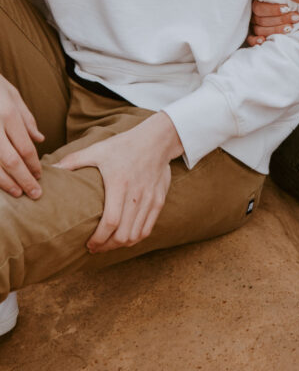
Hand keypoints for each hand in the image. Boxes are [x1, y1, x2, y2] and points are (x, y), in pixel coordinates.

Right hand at [0, 75, 43, 198]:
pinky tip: (0, 184)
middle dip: (24, 179)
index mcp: (8, 115)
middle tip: (36, 193)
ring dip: (6, 183)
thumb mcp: (13, 95)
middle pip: (11, 160)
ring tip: (18, 192)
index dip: (33, 165)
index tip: (40, 175)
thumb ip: (26, 119)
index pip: (25, 147)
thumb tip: (40, 139)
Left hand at [53, 111, 181, 252]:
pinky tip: (125, 237)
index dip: (98, 238)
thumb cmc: (124, 145)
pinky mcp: (158, 200)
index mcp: (120, 184)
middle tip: (95, 247)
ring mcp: (150, 199)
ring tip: (108, 244)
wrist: (157, 139)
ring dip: (120, 244)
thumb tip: (51, 168)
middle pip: (123, 234)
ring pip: (135, 235)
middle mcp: (137, 194)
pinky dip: (135, 238)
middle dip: (107, 246)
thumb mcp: (98, 150)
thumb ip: (74, 160)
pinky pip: (147, 229)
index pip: (110, 222)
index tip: (88, 244)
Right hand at [246, 0, 298, 45]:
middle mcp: (253, 16)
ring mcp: (252, 27)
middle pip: (262, 20)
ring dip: (275, 30)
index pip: (260, 8)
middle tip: (295, 18)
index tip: (287, 8)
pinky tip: (263, 40)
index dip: (273, 9)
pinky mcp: (252, 37)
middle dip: (281, 19)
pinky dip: (255, 40)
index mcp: (256, 4)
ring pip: (259, 30)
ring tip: (290, 28)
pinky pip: (250, 40)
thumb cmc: (281, 4)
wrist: (279, 14)